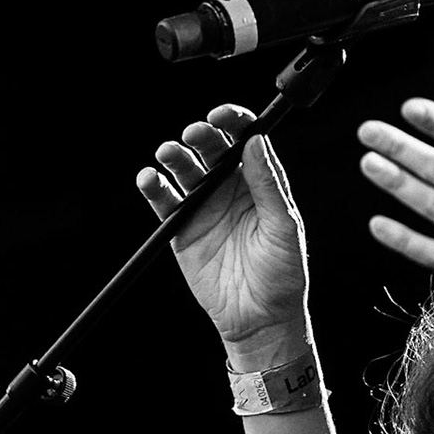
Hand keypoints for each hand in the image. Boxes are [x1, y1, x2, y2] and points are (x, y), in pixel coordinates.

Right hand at [136, 104, 309, 364]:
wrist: (261, 318)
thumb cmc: (283, 273)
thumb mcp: (284, 227)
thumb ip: (269, 185)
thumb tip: (257, 142)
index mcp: (258, 183)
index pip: (244, 140)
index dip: (233, 122)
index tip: (223, 115)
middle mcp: (229, 189)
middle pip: (210, 149)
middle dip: (201, 135)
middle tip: (195, 134)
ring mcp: (203, 207)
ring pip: (184, 170)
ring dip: (174, 156)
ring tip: (170, 153)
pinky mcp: (181, 230)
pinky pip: (164, 202)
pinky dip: (153, 187)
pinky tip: (149, 178)